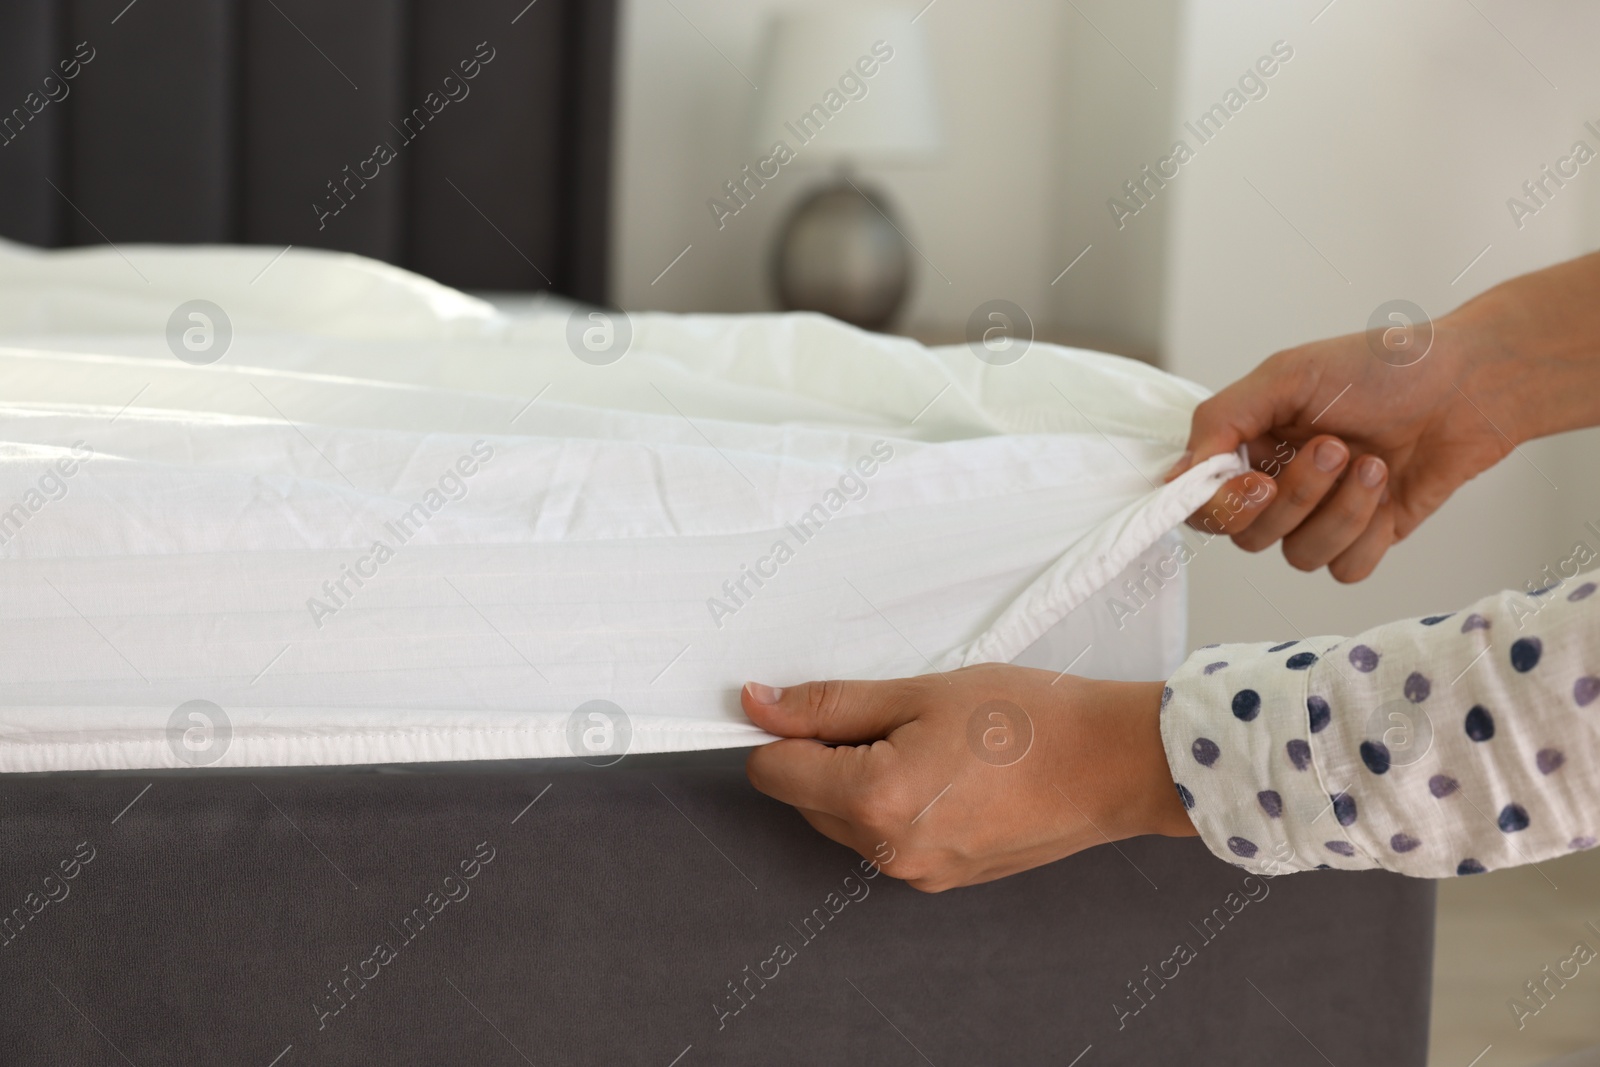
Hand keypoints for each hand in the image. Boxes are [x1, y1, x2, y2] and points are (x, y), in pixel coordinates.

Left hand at [741, 664, 1194, 892]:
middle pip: (807, 800)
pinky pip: (889, 841)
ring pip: (847, 822)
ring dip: (864, 782)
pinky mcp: (944, 880)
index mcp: (874, 801)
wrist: (1112, 763)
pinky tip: (949, 775)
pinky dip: (898, 807)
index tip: (808, 704)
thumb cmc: (1028, 719)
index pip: (774, 772)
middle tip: (896, 717)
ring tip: (933, 745)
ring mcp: (919, 874)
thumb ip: (829, 704)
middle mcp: (890, 852)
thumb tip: (759, 705)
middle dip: (829, 756)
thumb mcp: (918, 693)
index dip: (782, 730)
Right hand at [1169, 250, 1599, 581]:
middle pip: (1248, 535)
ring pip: (1298, 555)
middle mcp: (1274, 485)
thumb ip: (1221, 421)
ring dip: (1341, 511)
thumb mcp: (1287, 375)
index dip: (1222, 506)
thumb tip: (1174, 478)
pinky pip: (1344, 569)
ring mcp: (1319, 516)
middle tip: (1335, 447)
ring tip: (1374, 463)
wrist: (1469, 385)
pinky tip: (1390, 490)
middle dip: (1297, 497)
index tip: (1258, 481)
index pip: (1201, 503)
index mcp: (1246, 446)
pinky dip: (1368, 533)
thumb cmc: (1381, 368)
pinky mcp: (1364, 537)